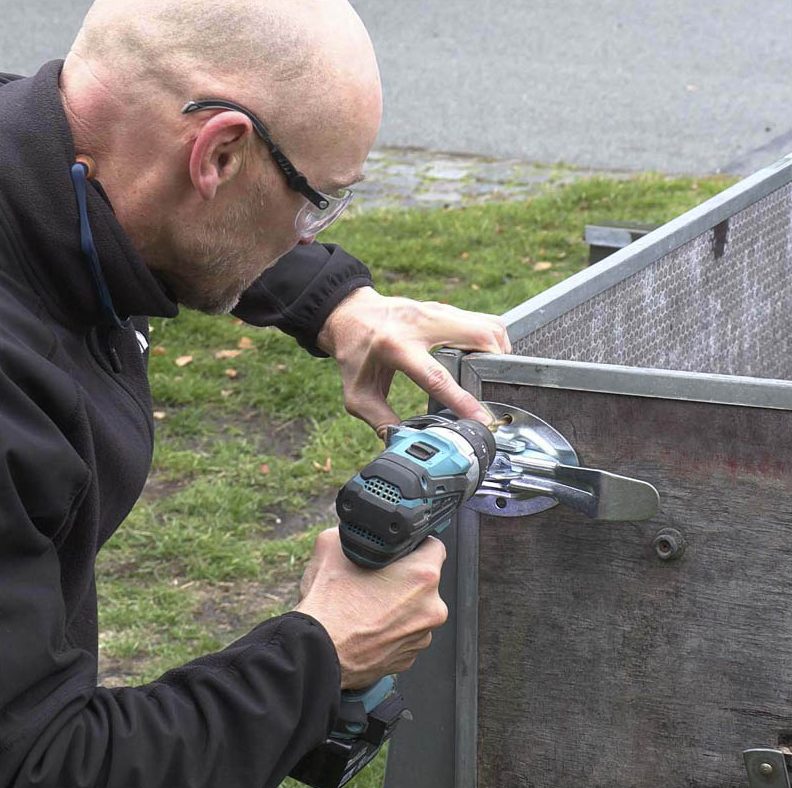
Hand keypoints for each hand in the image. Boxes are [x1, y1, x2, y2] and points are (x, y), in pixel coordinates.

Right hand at [294, 528, 447, 688]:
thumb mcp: (332, 546)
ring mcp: (421, 636)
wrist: (317, 653)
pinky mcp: (408, 659)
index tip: (400, 550)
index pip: (433, 546)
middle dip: (404, 578)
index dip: (414, 544)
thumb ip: (352, 532)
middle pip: (424, 581)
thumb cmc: (329, 606)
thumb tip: (354, 531)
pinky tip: (367, 626)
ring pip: (414, 610)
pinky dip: (390, 629)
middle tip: (376, 578)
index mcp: (422, 575)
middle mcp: (431, 607)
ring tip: (367, 605)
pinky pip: (404, 635)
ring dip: (398, 606)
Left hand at [317, 287, 510, 434]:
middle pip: (477, 337)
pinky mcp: (445, 308)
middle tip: (496, 391)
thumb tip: (404, 444)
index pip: (436, 377)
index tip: (483, 420)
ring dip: (499, 352)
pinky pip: (482, 320)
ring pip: (486, 324)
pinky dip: (492, 339)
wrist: (350, 313)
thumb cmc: (354, 353)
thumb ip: (380, 421)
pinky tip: (486, 358)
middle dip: (495, 365)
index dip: (462, 401)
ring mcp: (435, 311)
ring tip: (494, 376)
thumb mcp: (357, 394)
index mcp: (395, 347)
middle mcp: (420, 324)